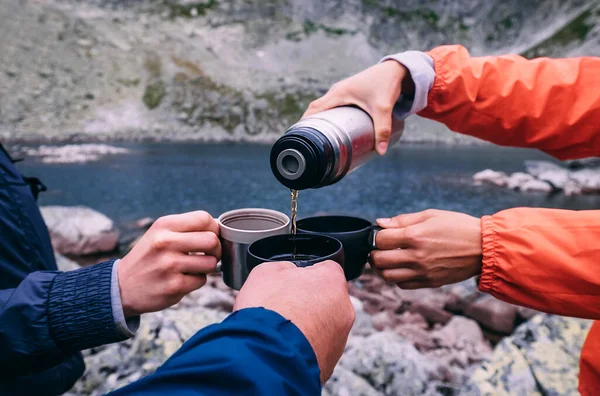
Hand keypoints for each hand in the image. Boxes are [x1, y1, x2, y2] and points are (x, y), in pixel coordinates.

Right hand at [119, 211, 220, 316]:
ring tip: (193, 267)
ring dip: (206, 267)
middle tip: (208, 254)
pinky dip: (196, 281)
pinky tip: (182, 279)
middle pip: (212, 240)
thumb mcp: (159, 233)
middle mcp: (165, 243)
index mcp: (164, 225)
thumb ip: (186, 228)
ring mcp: (169, 265)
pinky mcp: (174, 286)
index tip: (210, 236)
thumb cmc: (148, 257)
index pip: (204, 218)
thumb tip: (219, 228)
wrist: (121, 286)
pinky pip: (202, 280)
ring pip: (211, 263)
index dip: (214, 228)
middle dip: (216, 249)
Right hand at [234, 261, 354, 383]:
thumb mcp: (265, 272)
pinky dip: (305, 346)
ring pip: (324, 325)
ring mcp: (340, 337)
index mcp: (331, 280)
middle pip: (327, 298)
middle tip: (284, 307)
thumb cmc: (267, 312)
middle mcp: (343, 308)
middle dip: (308, 302)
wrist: (265, 357)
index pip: (326, 269)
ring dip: (307, 326)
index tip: (292, 283)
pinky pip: (318, 347)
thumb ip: (284, 267)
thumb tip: (288, 272)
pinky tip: (285, 346)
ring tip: (282, 331)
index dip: (306, 275)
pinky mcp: (332, 361)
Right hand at [303, 60, 413, 154]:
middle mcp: (337, 91)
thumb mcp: (383, 109)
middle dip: (310, 124)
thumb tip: (380, 152)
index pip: (314, 108)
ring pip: (325, 106)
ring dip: (320, 119)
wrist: (396, 70)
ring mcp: (342, 91)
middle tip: (308, 142)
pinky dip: (329, 115)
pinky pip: (333, 104)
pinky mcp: (349, 93)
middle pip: (317, 108)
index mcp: (339, 93)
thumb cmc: (387, 85)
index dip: (305, 122)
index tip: (300, 136)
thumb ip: (382, 130)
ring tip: (318, 138)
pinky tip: (332, 126)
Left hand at [371, 210, 481, 288]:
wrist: (484, 247)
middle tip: (379, 249)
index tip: (381, 235)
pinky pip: (403, 285)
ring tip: (387, 260)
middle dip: (374, 253)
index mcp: (415, 236)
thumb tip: (380, 223)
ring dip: (382, 268)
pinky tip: (402, 268)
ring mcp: (423, 272)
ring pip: (387, 276)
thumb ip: (403, 220)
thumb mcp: (430, 215)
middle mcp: (417, 257)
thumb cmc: (458, 226)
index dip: (376, 237)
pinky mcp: (430, 282)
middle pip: (379, 260)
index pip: (380, 240)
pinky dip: (397, 278)